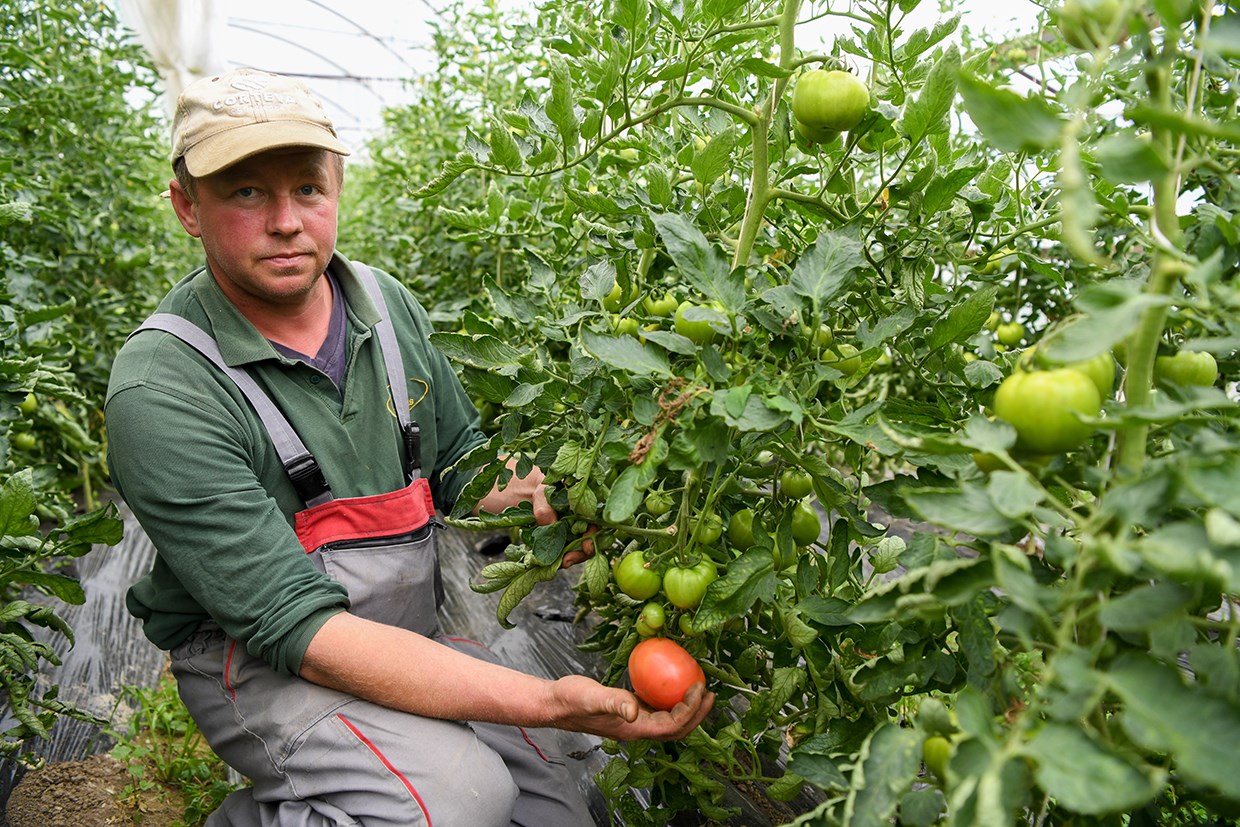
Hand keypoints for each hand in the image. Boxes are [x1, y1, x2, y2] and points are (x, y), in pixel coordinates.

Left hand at [474, 458, 594, 567]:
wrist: (486, 486)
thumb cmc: (510, 478)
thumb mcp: (530, 485)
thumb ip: (543, 502)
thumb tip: (551, 522)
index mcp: (572, 490)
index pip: (592, 512)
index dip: (593, 529)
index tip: (586, 544)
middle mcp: (569, 506)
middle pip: (586, 531)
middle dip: (581, 548)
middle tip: (568, 560)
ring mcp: (557, 520)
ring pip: (571, 542)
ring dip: (568, 555)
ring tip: (559, 564)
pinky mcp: (544, 533)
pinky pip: (554, 547)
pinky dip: (554, 556)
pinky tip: (550, 563)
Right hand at [545, 674, 713, 741]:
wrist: (556, 703)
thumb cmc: (571, 700)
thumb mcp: (592, 697)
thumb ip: (613, 703)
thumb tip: (634, 710)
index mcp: (634, 729)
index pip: (672, 726)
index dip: (689, 711)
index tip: (699, 688)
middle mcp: (638, 728)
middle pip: (677, 728)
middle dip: (697, 714)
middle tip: (710, 693)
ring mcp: (635, 721)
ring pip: (670, 720)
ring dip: (687, 708)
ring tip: (698, 688)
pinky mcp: (631, 711)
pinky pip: (658, 708)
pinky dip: (671, 698)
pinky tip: (673, 681)